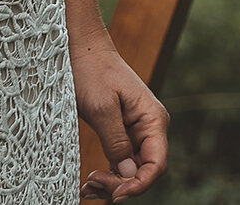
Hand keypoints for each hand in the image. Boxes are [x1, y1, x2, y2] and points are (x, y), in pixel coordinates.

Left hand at [71, 34, 167, 198]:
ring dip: (113, 183)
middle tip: (90, 185)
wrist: (82, 50)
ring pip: (132, 170)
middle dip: (121, 185)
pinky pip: (121, 162)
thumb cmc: (92, 72)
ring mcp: (137, 131)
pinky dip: (108, 174)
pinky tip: (90, 179)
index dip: (139, 185)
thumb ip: (116, 142)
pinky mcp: (122, 133)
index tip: (114, 194)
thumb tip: (130, 175)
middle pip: (145, 171)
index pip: (156, 165)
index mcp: (153, 119)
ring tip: (87, 186)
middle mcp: (150, 127)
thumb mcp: (101, 108)